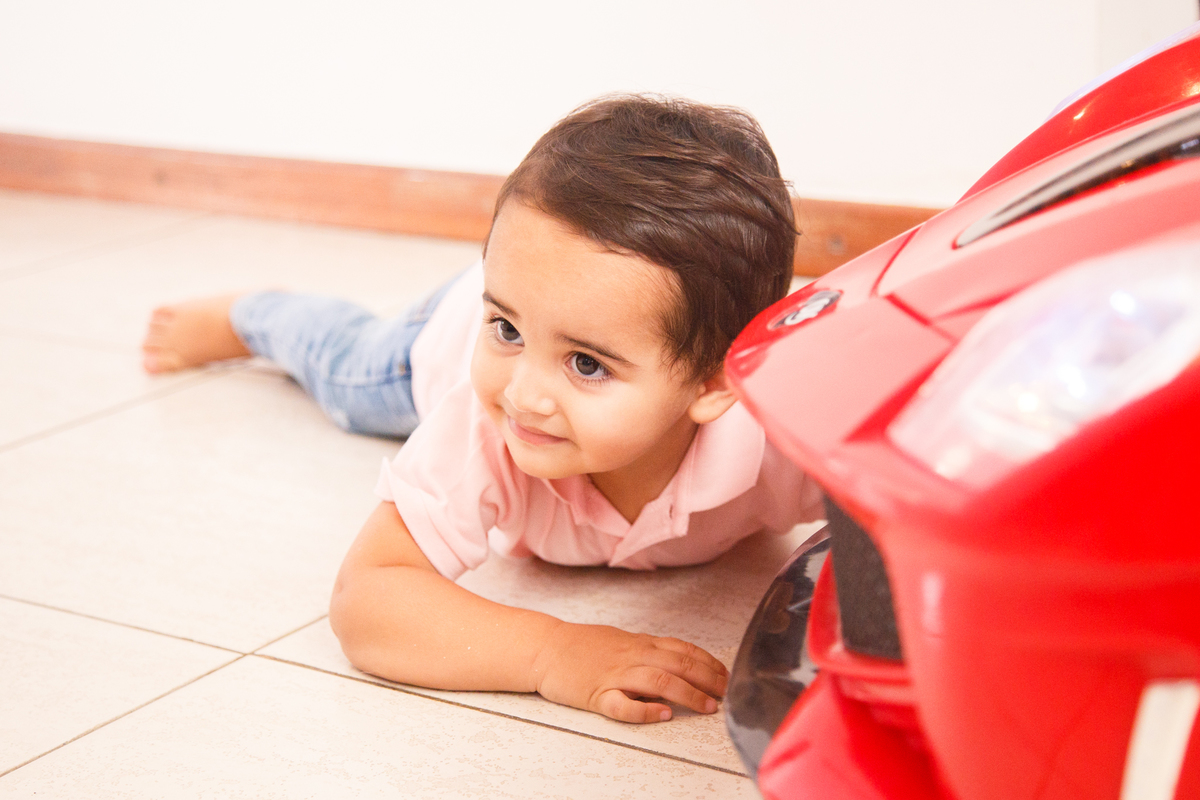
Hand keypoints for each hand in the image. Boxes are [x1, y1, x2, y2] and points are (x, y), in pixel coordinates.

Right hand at [532, 622, 728, 722]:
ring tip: (707, 706)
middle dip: (707, 678)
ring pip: (658, 681)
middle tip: (727, 692)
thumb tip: (677, 660)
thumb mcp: (621, 640)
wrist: (545, 649)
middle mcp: (632, 657)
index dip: (708, 662)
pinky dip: (644, 710)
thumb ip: (648, 650)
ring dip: (687, 694)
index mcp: (639, 643)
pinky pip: (622, 705)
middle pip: (678, 664)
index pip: (682, 649)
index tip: (726, 674)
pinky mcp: (597, 695)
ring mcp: (615, 675)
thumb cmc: (582, 646)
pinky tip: (662, 715)